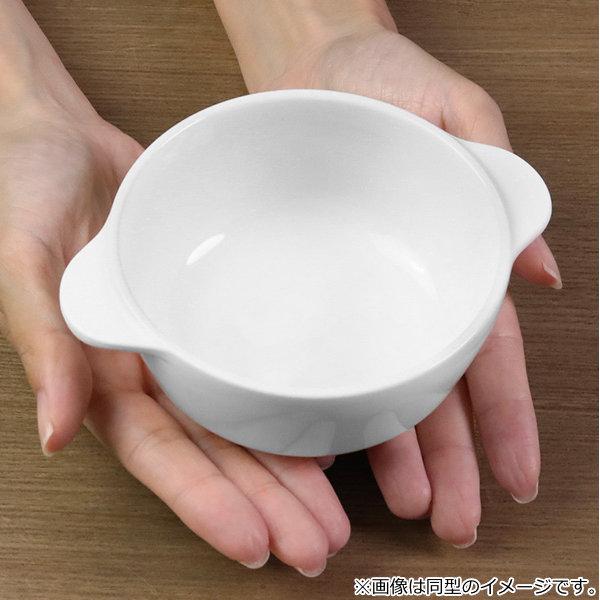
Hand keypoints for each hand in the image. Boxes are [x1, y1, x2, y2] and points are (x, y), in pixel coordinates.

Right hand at [0, 2, 347, 574]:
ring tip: (333, 513)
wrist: (63, 144)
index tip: (254, 543)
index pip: (159, 453)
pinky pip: (255, 363)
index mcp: (101, 373)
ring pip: (244, 419)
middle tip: (316, 544)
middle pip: (213, 452)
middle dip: (263, 503)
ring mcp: (185, 344)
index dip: (204, 500)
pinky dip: (289, 401)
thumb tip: (53, 429)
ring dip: (287, 470)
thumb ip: (43, 343)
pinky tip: (327, 433)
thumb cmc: (29, 192)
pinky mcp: (213, 311)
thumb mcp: (23, 260)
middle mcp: (151, 370)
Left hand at [219, 5, 561, 547]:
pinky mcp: (309, 288)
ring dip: (397, 451)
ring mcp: (357, 295)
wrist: (313, 69)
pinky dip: (326, 403)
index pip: (485, 353)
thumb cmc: (384, 82)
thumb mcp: (456, 115)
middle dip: (450, 459)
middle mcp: (404, 289)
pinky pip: (317, 354)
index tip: (517, 475)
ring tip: (406, 503)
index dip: (504, 417)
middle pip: (435, 390)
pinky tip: (329, 448)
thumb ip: (498, 180)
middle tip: (453, 518)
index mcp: (447, 258)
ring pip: (381, 389)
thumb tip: (540, 269)